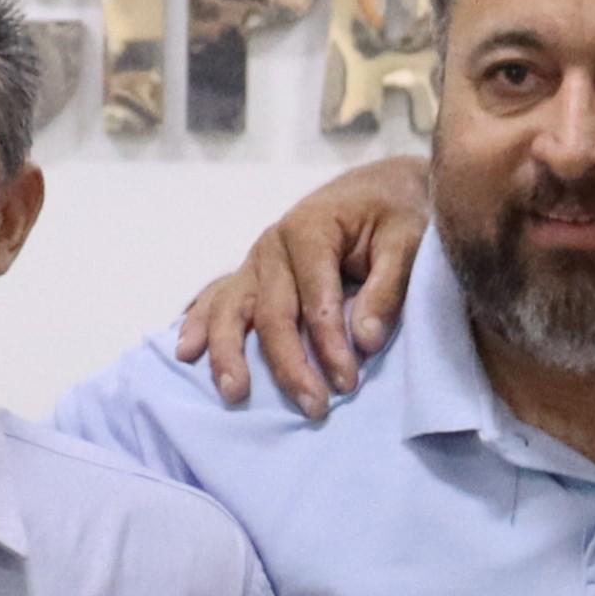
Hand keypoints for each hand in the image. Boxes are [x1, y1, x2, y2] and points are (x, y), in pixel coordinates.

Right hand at [170, 163, 431, 411]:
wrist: (379, 188)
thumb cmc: (397, 213)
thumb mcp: (407, 240)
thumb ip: (388, 287)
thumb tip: (364, 340)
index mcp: (309, 229)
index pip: (314, 300)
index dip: (330, 346)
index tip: (349, 385)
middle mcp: (273, 245)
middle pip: (271, 314)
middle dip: (289, 365)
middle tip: (313, 407)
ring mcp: (256, 260)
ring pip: (231, 309)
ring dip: (227, 353)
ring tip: (233, 393)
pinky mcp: (251, 273)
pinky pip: (216, 298)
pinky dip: (199, 323)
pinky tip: (187, 350)